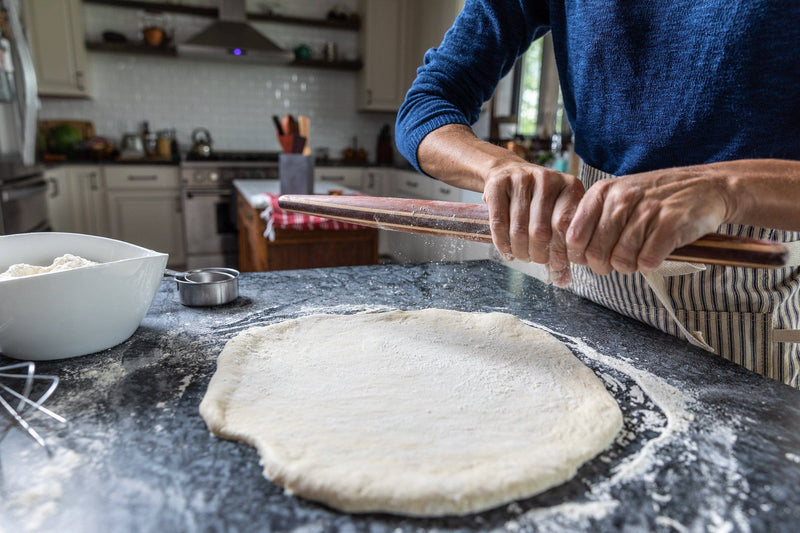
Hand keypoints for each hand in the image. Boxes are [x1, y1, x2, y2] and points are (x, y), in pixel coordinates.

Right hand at [482, 161, 584, 285]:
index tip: (558, 265)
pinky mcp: (498, 184)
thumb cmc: (538, 202)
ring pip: (518, 229)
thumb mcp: (557, 215)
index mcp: (570, 186)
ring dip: (520, 251)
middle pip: (541, 231)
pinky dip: (501, 244)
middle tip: (537, 260)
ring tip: (523, 256)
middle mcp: (547, 179)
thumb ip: (563, 246)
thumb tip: (563, 281)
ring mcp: (521, 179)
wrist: (508, 172)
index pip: (566, 226)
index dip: (561, 251)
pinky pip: (498, 223)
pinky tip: (507, 251)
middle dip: (538, 254)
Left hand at [565, 166, 734, 274]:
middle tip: (617, 261)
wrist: (706, 186)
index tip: (591, 258)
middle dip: (604, 266)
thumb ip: (595, 221)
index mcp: (603, 192)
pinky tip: (655, 254)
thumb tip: (575, 254)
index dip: (580, 255)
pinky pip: (647, 261)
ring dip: (629, 266)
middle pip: (596, 253)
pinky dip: (650, 264)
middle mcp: (622, 198)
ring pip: (621, 260)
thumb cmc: (656, 198)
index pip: (575, 236)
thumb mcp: (619, 198)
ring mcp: (647, 210)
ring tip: (638, 256)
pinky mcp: (671, 223)